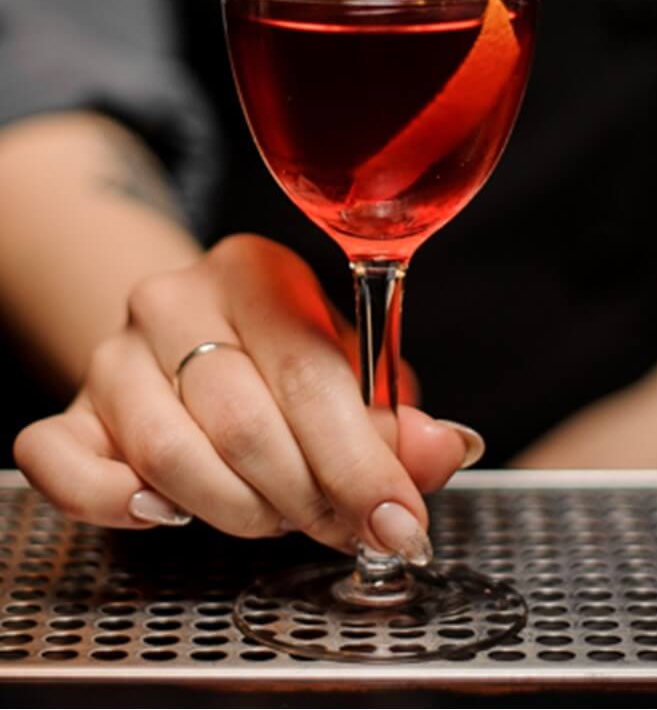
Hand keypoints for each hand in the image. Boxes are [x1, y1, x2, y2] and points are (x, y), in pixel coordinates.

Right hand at [12, 234, 480, 561]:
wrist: (192, 341)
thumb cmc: (288, 364)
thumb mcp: (358, 378)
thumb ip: (401, 422)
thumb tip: (444, 450)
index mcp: (256, 274)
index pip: (310, 377)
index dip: (361, 463)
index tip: (398, 522)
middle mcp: (174, 303)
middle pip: (244, 424)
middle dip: (308, 499)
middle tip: (344, 529)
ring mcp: (110, 356)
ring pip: (170, 456)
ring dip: (239, 511)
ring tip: (277, 515)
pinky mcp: (66, 411)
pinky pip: (67, 470)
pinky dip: (118, 504)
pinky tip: (167, 513)